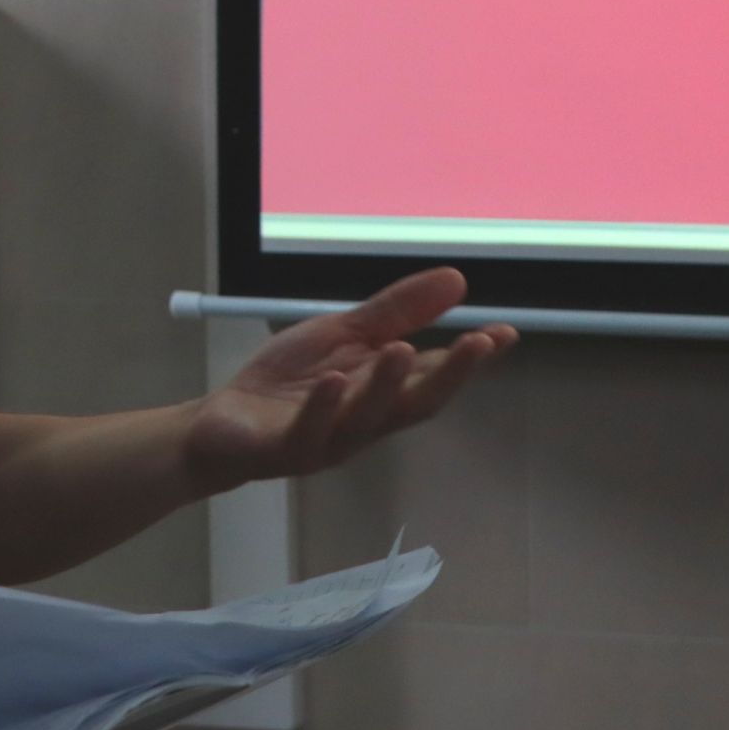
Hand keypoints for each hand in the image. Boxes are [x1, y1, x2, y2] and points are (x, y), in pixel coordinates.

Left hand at [184, 268, 514, 492]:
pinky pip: (308, 431)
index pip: (435, 375)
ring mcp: (327, 439)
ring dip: (386, 385)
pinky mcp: (285, 449)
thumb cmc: (291, 384)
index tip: (506, 333)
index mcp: (382, 393)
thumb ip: (395, 313)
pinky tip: (336, 380)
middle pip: (415, 403)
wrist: (222, 426)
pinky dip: (324, 407)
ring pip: (365, 418)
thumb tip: (458, 280)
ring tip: (403, 349)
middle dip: (450, 375)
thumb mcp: (343, 337)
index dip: (471, 358)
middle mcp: (365, 422)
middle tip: (479, 343)